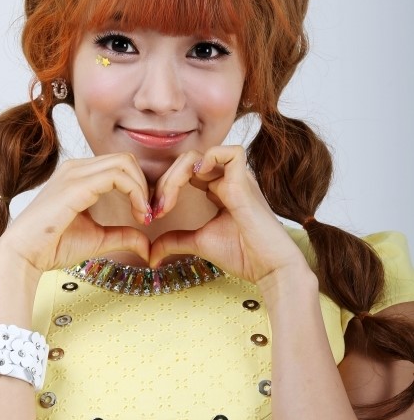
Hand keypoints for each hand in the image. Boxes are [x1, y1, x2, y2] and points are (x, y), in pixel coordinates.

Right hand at [0, 154, 151, 273]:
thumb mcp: (98, 239)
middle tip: (149, 215)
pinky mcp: (76, 184)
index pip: (121, 166)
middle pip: (126, 160)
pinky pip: (118, 176)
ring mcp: (75, 172)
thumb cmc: (53, 246)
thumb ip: (123, 236)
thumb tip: (147, 246)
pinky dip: (135, 193)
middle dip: (145, 185)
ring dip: (142, 189)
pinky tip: (138, 214)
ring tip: (144, 216)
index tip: (145, 217)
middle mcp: (76, 167)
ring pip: (125, 163)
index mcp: (79, 175)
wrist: (24, 254)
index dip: (140, 188)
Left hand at [149, 145, 308, 284]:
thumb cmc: (243, 255)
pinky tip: (196, 180)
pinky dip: (210, 158)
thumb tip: (150, 253)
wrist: (268, 268)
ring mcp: (238, 179)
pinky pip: (231, 152)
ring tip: (168, 200)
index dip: (166, 188)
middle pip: (188, 163)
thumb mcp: (199, 243)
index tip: (154, 213)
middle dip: (166, 183)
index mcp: (219, 190)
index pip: (186, 173)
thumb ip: (175, 241)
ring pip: (200, 156)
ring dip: (177, 175)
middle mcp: (229, 180)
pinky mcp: (245, 182)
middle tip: (158, 208)